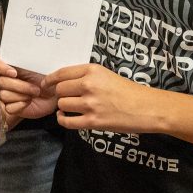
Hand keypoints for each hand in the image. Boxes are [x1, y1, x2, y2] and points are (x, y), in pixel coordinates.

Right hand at [0, 55, 56, 120]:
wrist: (54, 95)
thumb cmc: (46, 79)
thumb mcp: (38, 66)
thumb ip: (25, 61)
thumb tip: (17, 57)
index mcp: (9, 66)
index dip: (0, 67)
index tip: (14, 73)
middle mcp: (4, 79)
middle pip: (0, 81)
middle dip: (19, 86)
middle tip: (35, 89)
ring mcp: (5, 93)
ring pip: (3, 94)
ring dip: (21, 96)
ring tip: (33, 95)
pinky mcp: (8, 108)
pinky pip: (8, 107)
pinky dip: (20, 105)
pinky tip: (28, 102)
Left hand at [43, 63, 163, 133]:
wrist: (146, 108)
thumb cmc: (128, 90)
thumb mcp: (106, 75)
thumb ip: (86, 76)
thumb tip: (63, 80)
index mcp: (92, 70)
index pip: (62, 73)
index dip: (50, 79)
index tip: (46, 83)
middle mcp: (89, 85)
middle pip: (60, 89)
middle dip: (59, 94)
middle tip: (64, 97)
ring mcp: (90, 104)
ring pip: (62, 104)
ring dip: (63, 106)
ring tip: (69, 107)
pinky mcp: (93, 122)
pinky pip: (68, 121)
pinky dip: (63, 119)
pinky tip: (65, 117)